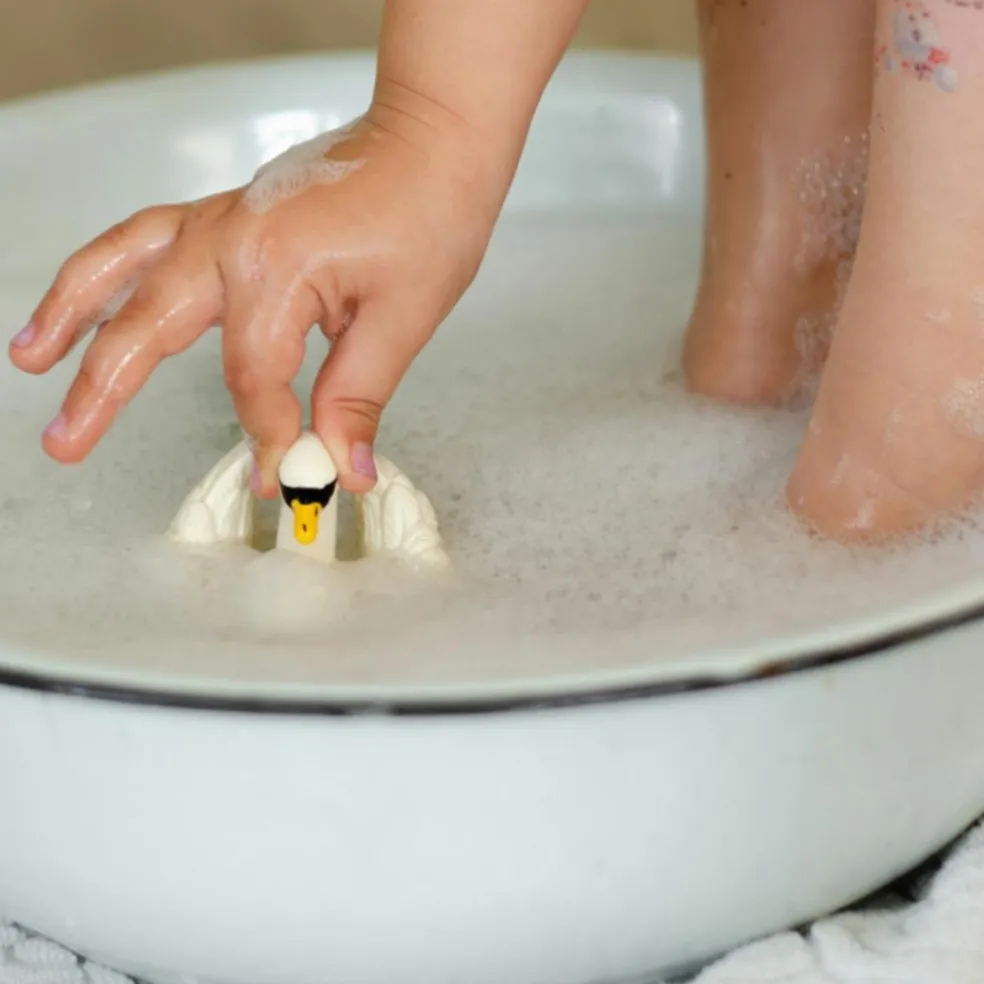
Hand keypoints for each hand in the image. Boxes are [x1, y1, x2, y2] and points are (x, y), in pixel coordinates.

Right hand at [9, 109, 500, 494]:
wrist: (431, 141)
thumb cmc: (427, 215)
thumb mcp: (402, 321)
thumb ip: (355, 400)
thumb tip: (340, 469)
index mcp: (273, 269)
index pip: (250, 378)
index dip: (267, 432)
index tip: (286, 472)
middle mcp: (229, 239)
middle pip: (149, 326)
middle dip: (103, 391)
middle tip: (65, 446)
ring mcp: (220, 219)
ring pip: (124, 269)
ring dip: (71, 314)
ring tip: (32, 361)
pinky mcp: (225, 212)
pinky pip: (145, 238)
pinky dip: (106, 268)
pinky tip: (89, 298)